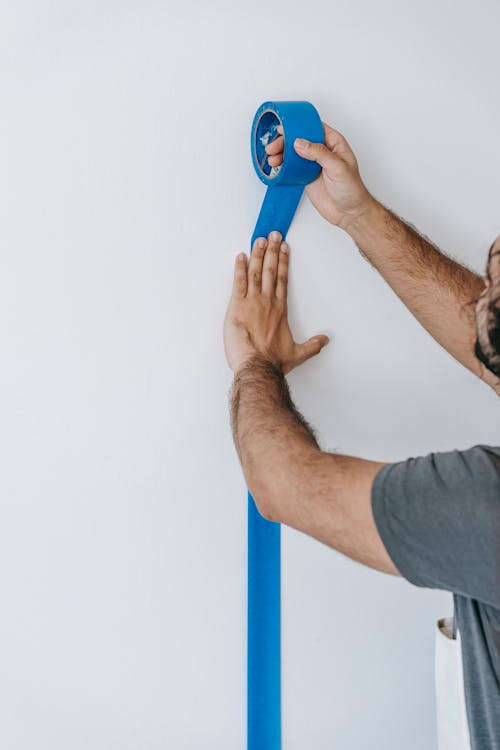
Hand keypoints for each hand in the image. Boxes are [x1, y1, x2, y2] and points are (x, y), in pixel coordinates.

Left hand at [223, 231, 329, 374]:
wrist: (257, 367)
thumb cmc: (273, 361)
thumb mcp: (297, 354)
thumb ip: (312, 346)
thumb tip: (325, 341)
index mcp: (280, 310)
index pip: (283, 280)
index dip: (284, 262)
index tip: (285, 248)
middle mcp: (267, 302)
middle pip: (271, 270)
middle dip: (273, 250)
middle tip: (274, 235)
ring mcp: (252, 302)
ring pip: (256, 272)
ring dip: (258, 254)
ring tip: (260, 239)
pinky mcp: (236, 307)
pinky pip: (238, 282)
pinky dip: (239, 268)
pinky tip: (240, 256)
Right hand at [265, 123, 373, 229]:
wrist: (349, 213)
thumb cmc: (352, 190)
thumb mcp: (337, 168)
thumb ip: (319, 153)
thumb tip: (300, 143)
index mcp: (334, 143)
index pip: (314, 128)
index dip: (299, 125)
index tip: (285, 127)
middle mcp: (323, 151)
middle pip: (300, 140)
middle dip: (285, 141)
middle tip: (273, 146)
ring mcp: (313, 164)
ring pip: (294, 153)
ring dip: (282, 154)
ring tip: (272, 158)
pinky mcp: (306, 176)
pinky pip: (292, 168)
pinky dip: (283, 166)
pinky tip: (276, 166)